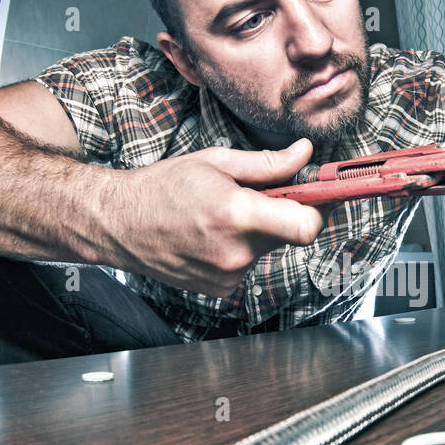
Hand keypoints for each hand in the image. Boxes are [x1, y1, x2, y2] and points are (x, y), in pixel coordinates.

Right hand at [101, 139, 324, 299]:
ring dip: (260, 231)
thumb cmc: (162, 188)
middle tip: (261, 194)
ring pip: (269, 249)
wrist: (119, 225)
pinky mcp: (221, 290)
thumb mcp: (216, 161)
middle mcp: (235, 252)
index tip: (325, 197)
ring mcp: (228, 276)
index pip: (306, 226)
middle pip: (290, 234)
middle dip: (286, 213)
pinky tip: (212, 236)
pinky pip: (249, 264)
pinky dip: (241, 249)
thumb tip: (305, 154)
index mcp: (236, 214)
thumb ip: (268, 164)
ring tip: (223, 215)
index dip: (322, 210)